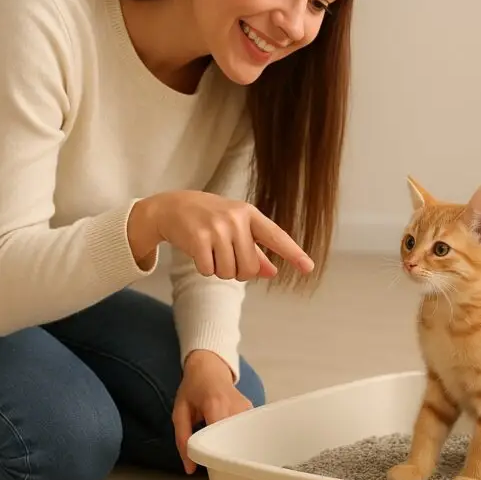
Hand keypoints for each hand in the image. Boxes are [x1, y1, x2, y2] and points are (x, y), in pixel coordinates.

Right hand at [127, 190, 313, 280]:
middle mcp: (235, 219)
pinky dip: (204, 269)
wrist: (172, 206)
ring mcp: (216, 228)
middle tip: (225, 256)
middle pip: (248, 268)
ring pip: (228, 272)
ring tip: (211, 251)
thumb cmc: (209, 218)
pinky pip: (209, 271)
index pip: (275, 236)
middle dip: (237, 271)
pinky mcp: (198, 238)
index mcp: (249, 214)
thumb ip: (255, 250)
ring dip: (219, 270)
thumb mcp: (235, 227)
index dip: (293, 253)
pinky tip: (199, 253)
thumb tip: (272, 272)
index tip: (308, 267)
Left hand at [172, 350, 252, 473]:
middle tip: (217, 466)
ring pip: (244, 437)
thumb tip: (190, 469)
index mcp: (215, 405)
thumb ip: (182, 439)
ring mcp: (247, 408)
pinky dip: (239, 438)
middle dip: (226, 455)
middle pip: (235, 440)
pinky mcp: (252, 410)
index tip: (212, 468)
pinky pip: (247, 431)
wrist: (209, 367)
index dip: (217, 455)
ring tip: (223, 452)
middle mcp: (235, 406)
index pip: (221, 437)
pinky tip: (231, 441)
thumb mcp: (179, 412)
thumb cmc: (192, 389)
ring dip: (233, 446)